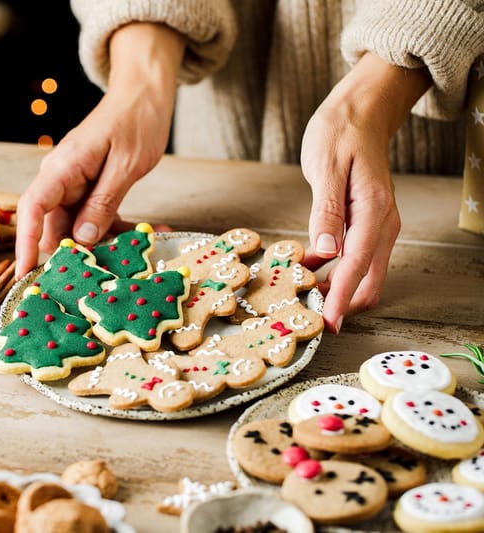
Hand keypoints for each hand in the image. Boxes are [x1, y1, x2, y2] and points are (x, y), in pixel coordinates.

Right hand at [15, 23, 184, 277]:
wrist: (145, 94)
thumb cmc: (136, 120)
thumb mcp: (125, 165)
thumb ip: (103, 202)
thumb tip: (82, 239)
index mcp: (63, 167)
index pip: (32, 208)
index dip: (25, 243)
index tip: (24, 273)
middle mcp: (62, 178)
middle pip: (55, 225)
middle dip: (76, 253)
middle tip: (102, 278)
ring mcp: (76, 184)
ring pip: (79, 226)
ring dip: (107, 242)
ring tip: (139, 253)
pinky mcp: (91, 188)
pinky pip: (97, 217)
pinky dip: (119, 228)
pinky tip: (147, 234)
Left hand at [300, 53, 429, 332]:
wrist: (361, 111)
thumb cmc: (340, 133)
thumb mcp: (326, 168)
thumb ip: (326, 212)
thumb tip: (327, 253)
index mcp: (374, 211)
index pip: (358, 266)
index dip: (341, 298)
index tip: (327, 324)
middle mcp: (382, 224)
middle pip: (368, 280)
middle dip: (342, 303)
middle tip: (307, 316)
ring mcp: (377, 226)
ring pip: (362, 273)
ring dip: (337, 290)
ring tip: (301, 297)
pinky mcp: (365, 224)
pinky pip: (354, 259)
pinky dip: (335, 272)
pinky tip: (307, 271)